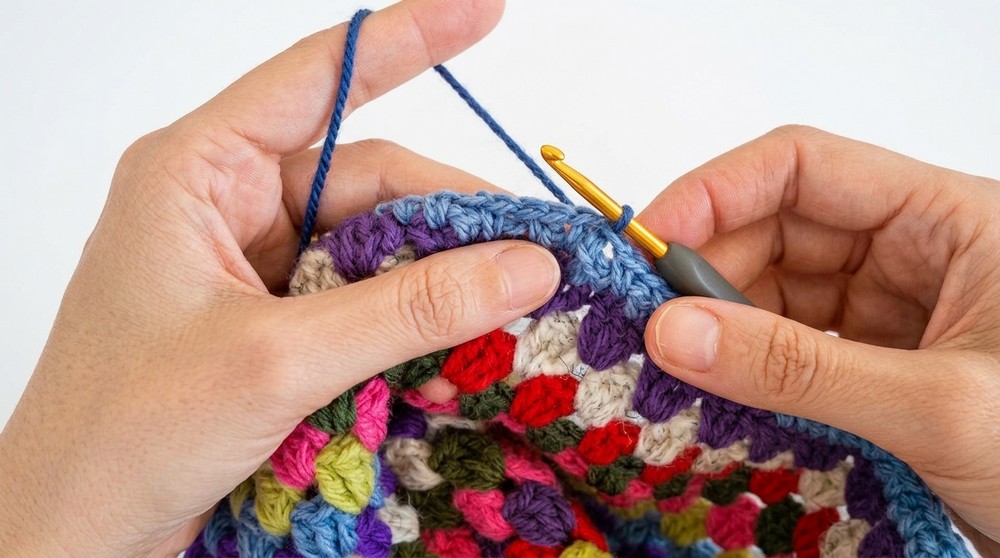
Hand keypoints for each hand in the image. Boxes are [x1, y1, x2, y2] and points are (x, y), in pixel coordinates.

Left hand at [0, 1, 560, 555]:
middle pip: (368, 178)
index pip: (320, 76)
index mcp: (199, 171)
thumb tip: (525, 265)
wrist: (74, 532)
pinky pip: (361, 294)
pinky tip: (459, 334)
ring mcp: (254, 265)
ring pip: (373, 242)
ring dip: (437, 272)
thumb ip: (407, 307)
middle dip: (451, 210)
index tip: (488, 9)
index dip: (411, 39)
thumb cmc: (123, 433)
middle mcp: (229, 204)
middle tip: (537, 248)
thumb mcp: (278, 357)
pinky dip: (411, 312)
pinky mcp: (274, 319)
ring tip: (513, 300)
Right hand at [641, 125, 999, 551]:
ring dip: (721, 328)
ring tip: (674, 370)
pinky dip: (747, 372)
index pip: (805, 169)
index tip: (649, 242)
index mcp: (946, 220)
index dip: (717, 192)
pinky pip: (789, 350)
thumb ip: (802, 369)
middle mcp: (911, 255)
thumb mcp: (938, 406)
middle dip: (708, 273)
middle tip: (649, 325)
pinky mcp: (873, 367)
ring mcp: (890, 313)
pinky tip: (716, 397)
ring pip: (775, 294)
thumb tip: (675, 333)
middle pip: (777, 230)